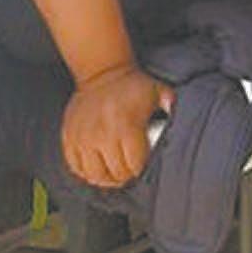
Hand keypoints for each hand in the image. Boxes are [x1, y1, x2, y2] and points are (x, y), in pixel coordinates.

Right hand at [61, 65, 170, 188]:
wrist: (101, 73)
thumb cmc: (132, 86)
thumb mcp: (157, 92)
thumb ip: (171, 106)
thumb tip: (183, 120)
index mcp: (127, 127)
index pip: (134, 166)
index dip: (139, 171)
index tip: (140, 167)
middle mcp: (103, 135)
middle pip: (115, 173)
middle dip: (124, 176)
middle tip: (128, 172)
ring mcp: (83, 138)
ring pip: (94, 175)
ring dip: (105, 179)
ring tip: (112, 174)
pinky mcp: (69, 138)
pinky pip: (75, 166)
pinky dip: (85, 173)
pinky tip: (95, 169)